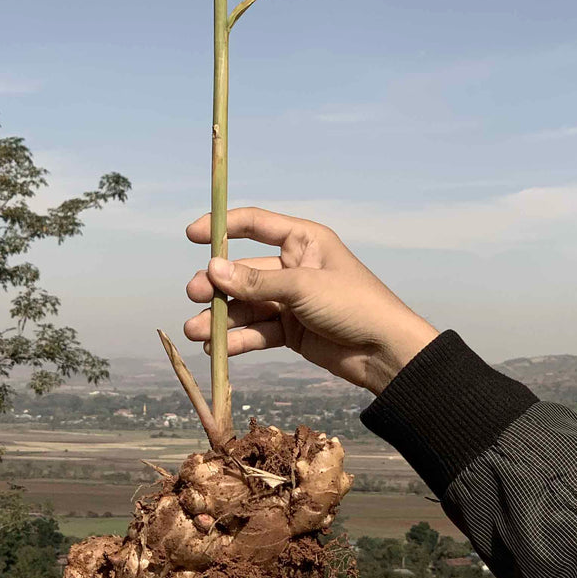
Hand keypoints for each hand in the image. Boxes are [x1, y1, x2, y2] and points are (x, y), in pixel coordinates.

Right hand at [184, 207, 437, 394]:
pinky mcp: (290, 330)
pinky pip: (257, 331)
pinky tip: (218, 349)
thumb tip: (212, 269)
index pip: (255, 225)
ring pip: (246, 305)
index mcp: (303, 241)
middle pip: (243, 271)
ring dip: (221, 318)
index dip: (223, 227)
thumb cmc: (354, 305)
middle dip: (217, 284)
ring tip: (196, 332)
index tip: (192, 235)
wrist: (385, 352)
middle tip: (194, 295)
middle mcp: (293, 267)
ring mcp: (291, 300)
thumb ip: (256, 281)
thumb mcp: (302, 288)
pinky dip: (238, 339)